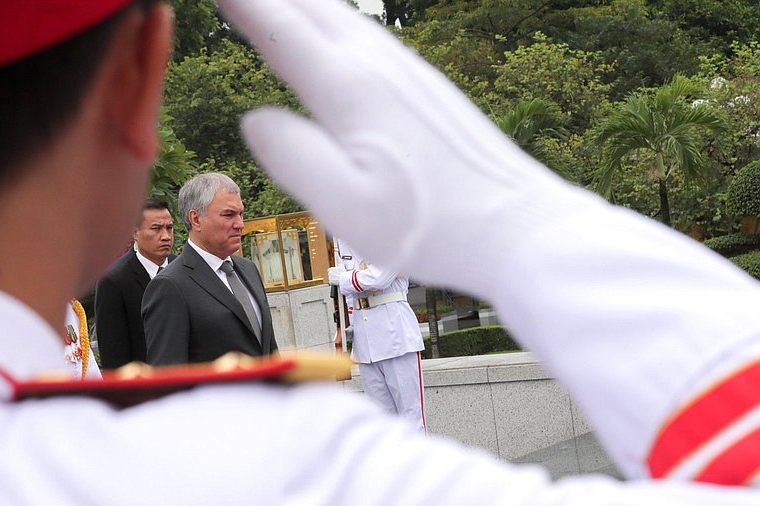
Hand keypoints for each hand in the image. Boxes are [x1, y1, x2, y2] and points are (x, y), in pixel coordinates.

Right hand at [217, 0, 598, 291]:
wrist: (516, 228)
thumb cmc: (429, 227)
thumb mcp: (346, 206)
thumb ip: (292, 156)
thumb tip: (255, 118)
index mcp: (353, 91)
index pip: (282, 29)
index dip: (244, 3)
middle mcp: (384, 69)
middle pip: (316, 9)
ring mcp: (414, 75)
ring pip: (349, 19)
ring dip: (309, 3)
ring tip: (284, 3)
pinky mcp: (431, 90)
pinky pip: (376, 39)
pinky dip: (343, 25)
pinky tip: (344, 34)